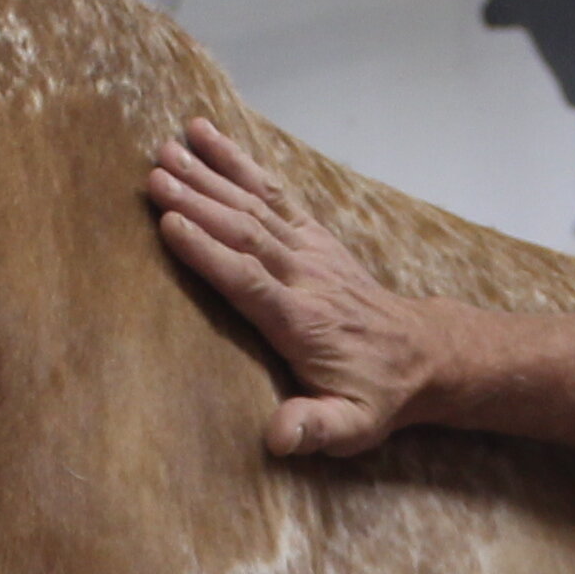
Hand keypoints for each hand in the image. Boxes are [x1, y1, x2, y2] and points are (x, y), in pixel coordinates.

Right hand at [149, 115, 432, 456]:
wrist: (420, 354)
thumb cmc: (375, 394)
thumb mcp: (353, 428)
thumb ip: (315, 428)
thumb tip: (278, 438)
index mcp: (303, 323)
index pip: (251, 282)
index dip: (210, 254)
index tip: (171, 226)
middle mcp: (305, 277)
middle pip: (246, 233)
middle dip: (199, 203)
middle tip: (154, 176)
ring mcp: (309, 250)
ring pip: (254, 206)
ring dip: (209, 176)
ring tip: (165, 148)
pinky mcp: (310, 234)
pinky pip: (271, 191)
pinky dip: (238, 162)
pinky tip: (205, 135)